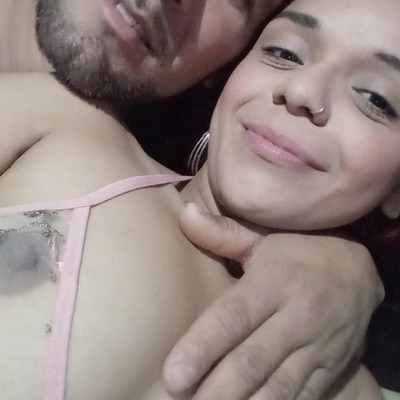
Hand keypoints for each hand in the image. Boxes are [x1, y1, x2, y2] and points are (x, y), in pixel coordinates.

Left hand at [162, 203, 383, 399]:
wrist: (359, 269)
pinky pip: (303, 396)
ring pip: (278, 387)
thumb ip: (221, 233)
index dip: (202, 346)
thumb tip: (183, 213)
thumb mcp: (263, 237)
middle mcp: (296, 317)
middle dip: (217, 389)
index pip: (233, 317)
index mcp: (273, 282)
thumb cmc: (300, 250)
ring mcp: (318, 346)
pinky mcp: (332, 367)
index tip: (173, 374)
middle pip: (252, 361)